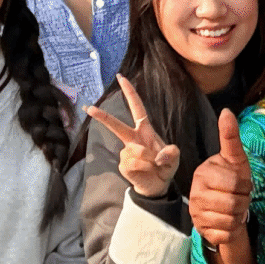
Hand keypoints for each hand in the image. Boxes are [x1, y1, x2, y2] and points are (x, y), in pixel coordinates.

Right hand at [85, 75, 180, 198]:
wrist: (158, 185)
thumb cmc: (165, 166)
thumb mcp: (174, 157)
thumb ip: (171, 153)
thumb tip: (158, 155)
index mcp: (144, 130)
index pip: (137, 108)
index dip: (130, 93)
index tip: (121, 78)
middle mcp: (133, 139)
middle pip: (116, 125)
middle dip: (103, 117)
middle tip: (89, 108)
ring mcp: (126, 152)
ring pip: (136, 150)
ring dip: (150, 159)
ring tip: (154, 165)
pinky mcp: (123, 164)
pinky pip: (134, 163)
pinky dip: (145, 167)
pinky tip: (146, 171)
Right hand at [187, 108, 252, 250]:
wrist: (225, 209)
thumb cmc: (231, 180)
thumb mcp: (235, 159)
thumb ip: (230, 137)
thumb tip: (226, 111)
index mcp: (202, 173)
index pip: (236, 182)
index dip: (245, 184)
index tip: (241, 183)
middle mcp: (195, 194)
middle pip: (234, 202)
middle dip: (244, 201)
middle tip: (239, 197)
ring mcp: (197, 215)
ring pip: (231, 219)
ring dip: (240, 215)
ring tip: (234, 209)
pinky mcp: (203, 232)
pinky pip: (227, 234)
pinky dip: (234, 229)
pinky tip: (228, 222)